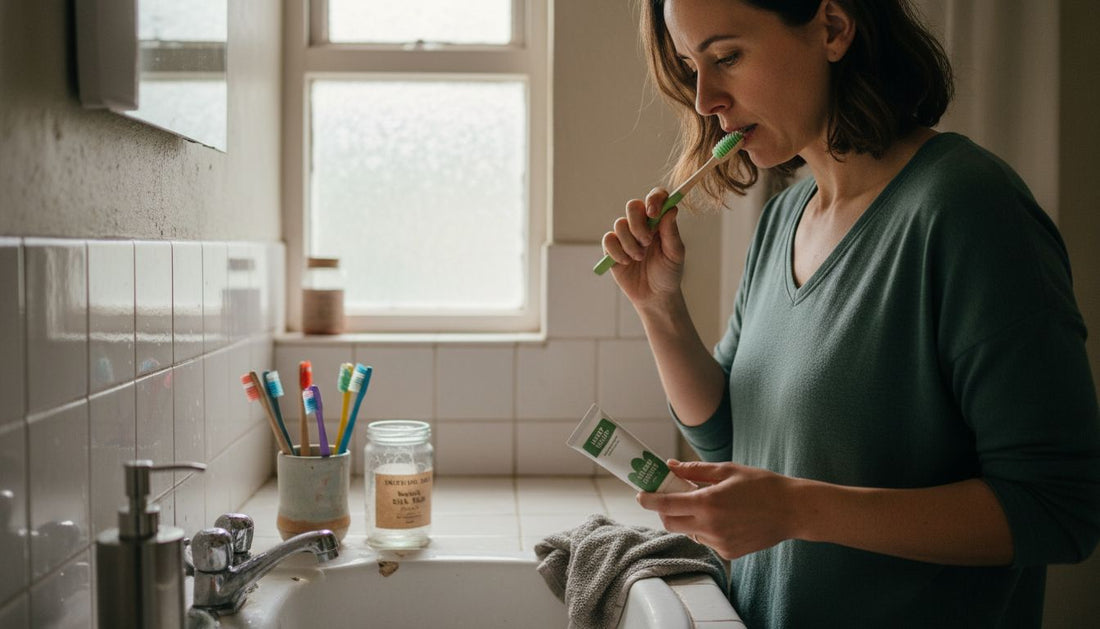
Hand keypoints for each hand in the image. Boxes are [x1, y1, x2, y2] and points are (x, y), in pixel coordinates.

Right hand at [601, 188, 685, 304]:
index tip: (653, 213)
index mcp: (659, 221)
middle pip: (633, 206)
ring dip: (630, 243)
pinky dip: (617, 251)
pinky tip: (626, 262)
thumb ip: (672, 232)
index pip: (656, 197)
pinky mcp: (612, 248)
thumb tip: (670, 210)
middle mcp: (642, 224)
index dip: (653, 199)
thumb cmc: (669, 273)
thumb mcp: (675, 254)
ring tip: (639, 258)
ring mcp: (626, 235)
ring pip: (620, 224)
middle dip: (638, 224)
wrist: (655, 296)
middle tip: (646, 242)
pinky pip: (608, 240)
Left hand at [636, 460, 799, 559]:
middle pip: (671, 523)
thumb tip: (670, 466)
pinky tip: (725, 518)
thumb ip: (695, 471)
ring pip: (689, 532)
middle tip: (671, 498)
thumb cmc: (762, 485)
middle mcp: (709, 527)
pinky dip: (706, 529)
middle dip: (665, 511)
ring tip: (709, 505)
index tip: (641, 496)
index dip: (649, 500)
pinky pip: (707, 540)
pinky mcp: (728, 553)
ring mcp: (719, 543)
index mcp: (707, 503)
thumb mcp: (727, 470)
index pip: (666, 505)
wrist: (792, 511)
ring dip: (689, 519)